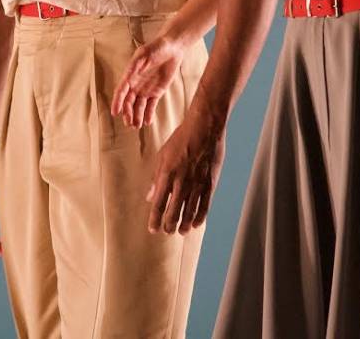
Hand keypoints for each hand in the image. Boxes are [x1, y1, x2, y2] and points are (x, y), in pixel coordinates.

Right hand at [111, 31, 187, 127]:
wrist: (172, 48)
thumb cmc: (156, 48)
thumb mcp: (144, 54)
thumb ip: (136, 65)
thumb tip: (127, 76)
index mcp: (130, 75)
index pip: (121, 91)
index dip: (117, 102)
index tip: (115, 112)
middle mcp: (136, 84)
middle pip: (129, 102)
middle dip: (128, 113)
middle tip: (129, 123)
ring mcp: (146, 89)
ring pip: (139, 106)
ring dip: (137, 116)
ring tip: (137, 126)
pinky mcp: (157, 92)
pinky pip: (151, 106)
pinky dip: (149, 114)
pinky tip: (148, 122)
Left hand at [146, 105, 224, 234]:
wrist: (204, 127)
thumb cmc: (181, 139)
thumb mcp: (162, 155)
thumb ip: (156, 178)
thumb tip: (149, 197)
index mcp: (167, 174)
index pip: (158, 204)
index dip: (155, 220)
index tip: (153, 229)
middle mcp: (182, 182)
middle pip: (174, 212)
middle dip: (169, 225)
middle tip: (167, 231)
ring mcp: (197, 183)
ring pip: (190, 211)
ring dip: (184, 224)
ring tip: (180, 231)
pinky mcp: (210, 182)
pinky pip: (205, 205)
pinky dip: (200, 217)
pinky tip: (196, 224)